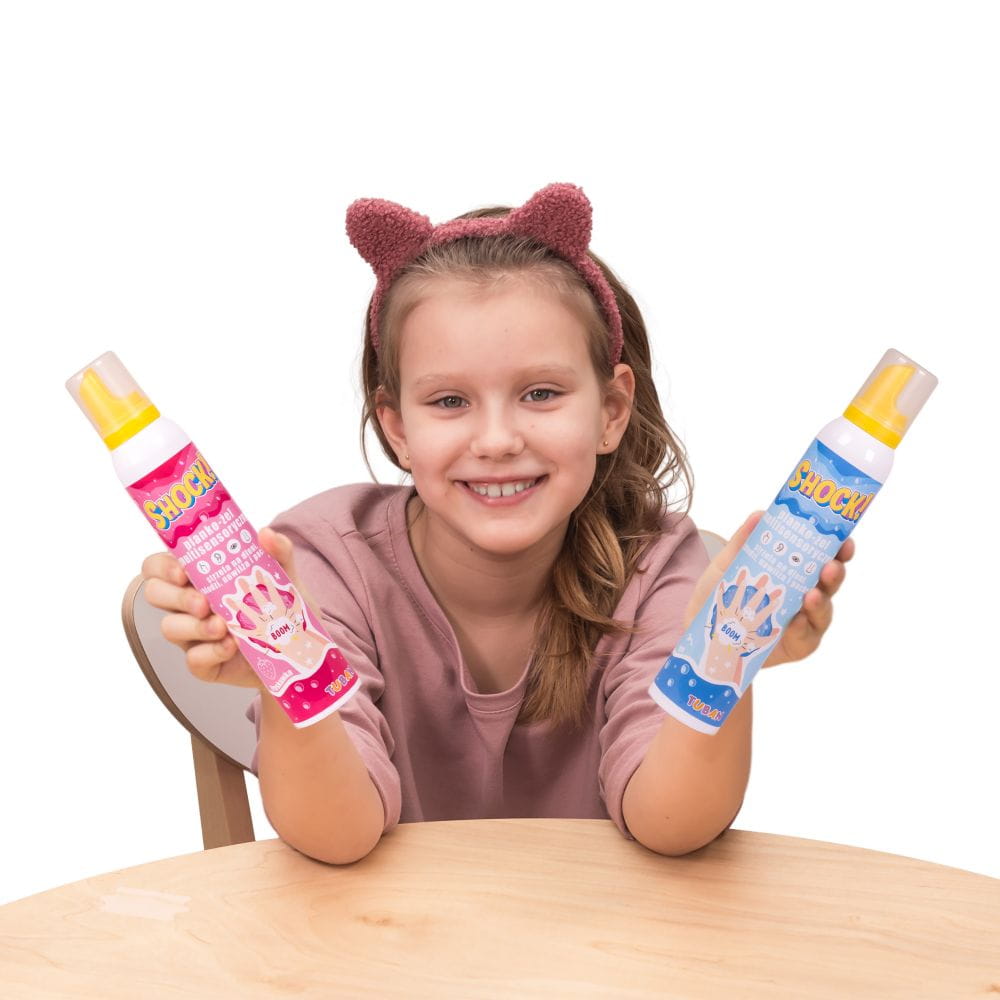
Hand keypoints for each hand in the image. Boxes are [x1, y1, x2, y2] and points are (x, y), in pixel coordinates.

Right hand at [142, 526, 321, 688]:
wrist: (296, 642)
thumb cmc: (277, 600)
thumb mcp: (282, 572)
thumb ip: (277, 550)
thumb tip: (266, 533)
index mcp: (195, 576)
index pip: (158, 565)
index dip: (162, 566)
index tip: (183, 571)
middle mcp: (186, 604)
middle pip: (155, 594)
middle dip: (176, 596)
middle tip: (203, 601)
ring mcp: (192, 635)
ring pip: (170, 627)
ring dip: (194, 625)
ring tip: (222, 626)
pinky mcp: (205, 662)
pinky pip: (193, 659)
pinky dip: (212, 651)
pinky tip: (231, 646)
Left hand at [684, 511, 854, 672]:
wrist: (701, 630)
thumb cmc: (721, 593)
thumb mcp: (727, 565)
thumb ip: (743, 542)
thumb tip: (760, 514)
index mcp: (796, 571)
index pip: (824, 558)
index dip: (839, 549)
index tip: (844, 539)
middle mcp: (806, 595)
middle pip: (830, 583)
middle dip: (835, 573)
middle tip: (830, 566)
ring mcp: (804, 621)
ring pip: (823, 611)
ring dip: (821, 602)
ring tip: (811, 595)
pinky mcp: (796, 645)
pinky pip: (806, 637)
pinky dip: (802, 628)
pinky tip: (796, 621)